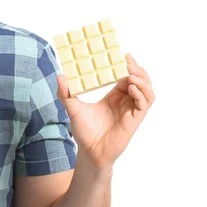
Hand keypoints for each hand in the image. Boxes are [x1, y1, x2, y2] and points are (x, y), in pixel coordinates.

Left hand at [56, 53, 154, 169]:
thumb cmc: (84, 131)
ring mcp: (131, 111)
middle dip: (138, 69)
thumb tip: (59, 76)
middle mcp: (125, 102)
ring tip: (131, 72)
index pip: (126, 77)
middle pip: (140, 81)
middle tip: (128, 60)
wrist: (89, 151)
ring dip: (142, 80)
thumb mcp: (73, 108)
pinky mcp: (134, 120)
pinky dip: (140, 93)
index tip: (123, 54)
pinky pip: (144, 104)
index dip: (128, 66)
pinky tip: (131, 87)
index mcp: (114, 97)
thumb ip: (66, 93)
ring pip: (147, 91)